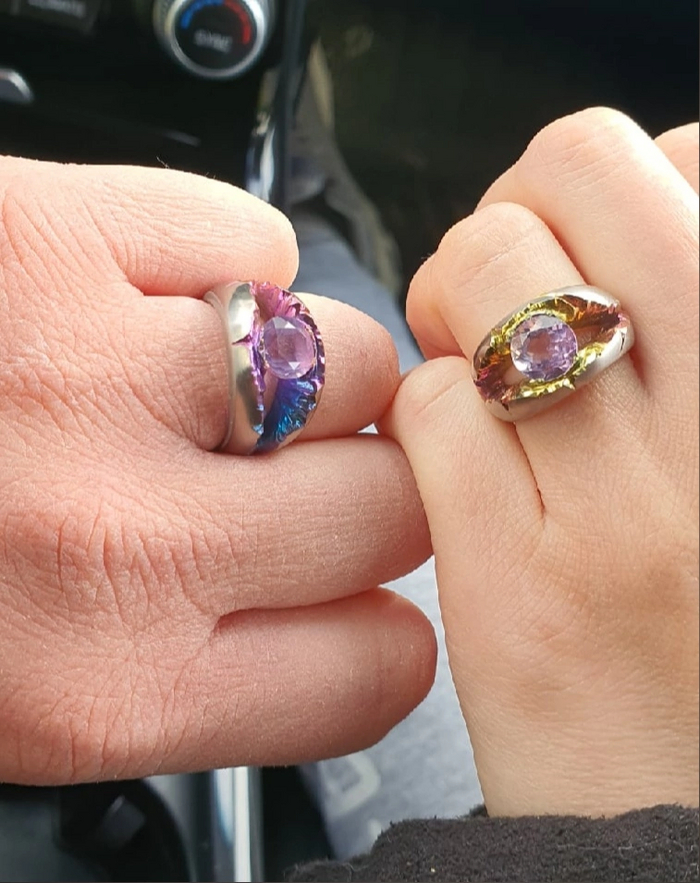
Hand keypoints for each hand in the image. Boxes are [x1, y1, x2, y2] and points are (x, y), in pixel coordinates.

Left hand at [0, 158, 434, 784]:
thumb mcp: (19, 705)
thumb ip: (201, 676)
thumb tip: (344, 625)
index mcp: (103, 682)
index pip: (374, 673)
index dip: (387, 632)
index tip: (366, 601)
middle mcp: (116, 538)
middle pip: (394, 508)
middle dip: (366, 496)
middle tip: (298, 482)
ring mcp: (91, 370)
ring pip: (354, 363)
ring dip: (316, 377)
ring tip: (221, 380)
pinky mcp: (55, 229)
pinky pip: (249, 238)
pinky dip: (227, 267)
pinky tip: (156, 298)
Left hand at [385, 109, 697, 815]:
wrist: (681, 821)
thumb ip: (688, 334)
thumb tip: (609, 240)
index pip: (696, 156)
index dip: (622, 191)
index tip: (598, 250)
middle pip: (579, 169)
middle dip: (523, 209)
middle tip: (515, 283)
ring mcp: (625, 506)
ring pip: (488, 267)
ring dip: (455, 295)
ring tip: (473, 358)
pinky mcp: (514, 585)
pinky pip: (428, 404)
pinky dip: (423, 408)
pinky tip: (455, 451)